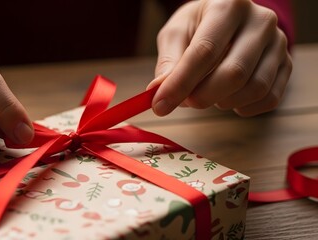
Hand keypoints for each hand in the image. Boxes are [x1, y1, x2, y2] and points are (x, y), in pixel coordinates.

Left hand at [149, 0, 291, 116]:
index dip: (180, 83)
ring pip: (255, 88)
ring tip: (205, 95)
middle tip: (185, 102)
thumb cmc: (197, 26)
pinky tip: (227, 100)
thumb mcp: (176, 34)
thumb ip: (168, 62)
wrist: (228, 20)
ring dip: (223, 102)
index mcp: (228, 5)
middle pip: (234, 73)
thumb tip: (158, 91)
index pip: (205, 51)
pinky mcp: (286, 63)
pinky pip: (270, 98)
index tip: (160, 105)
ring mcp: (278, 42)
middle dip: (203, 97)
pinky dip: (244, 108)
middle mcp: (260, 21)